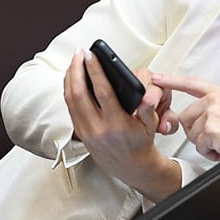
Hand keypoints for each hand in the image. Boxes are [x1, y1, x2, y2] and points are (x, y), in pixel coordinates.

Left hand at [64, 50, 176, 198]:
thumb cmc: (140, 141)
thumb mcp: (150, 125)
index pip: (102, 92)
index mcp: (116, 124)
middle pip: (79, 93)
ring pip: (70, 99)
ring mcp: (86, 131)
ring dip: (70, 77)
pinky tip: (73, 77)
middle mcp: (97, 128)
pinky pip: (70, 107)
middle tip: (79, 53)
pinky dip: (69, 89)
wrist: (130, 166)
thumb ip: (148, 109)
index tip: (90, 55)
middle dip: (77, 69)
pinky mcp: (80, 133)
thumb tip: (147, 96)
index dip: (94, 71)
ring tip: (75, 61)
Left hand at [153, 72, 219, 170]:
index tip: (158, 78)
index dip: (172, 81)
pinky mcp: (211, 130)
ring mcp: (212, 113)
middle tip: (216, 140)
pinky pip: (199, 146)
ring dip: (206, 145)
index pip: (192, 83)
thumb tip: (207, 120)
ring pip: (193, 133)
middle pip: (187, 117)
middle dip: (197, 133)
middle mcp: (216, 100)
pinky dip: (210, 153)